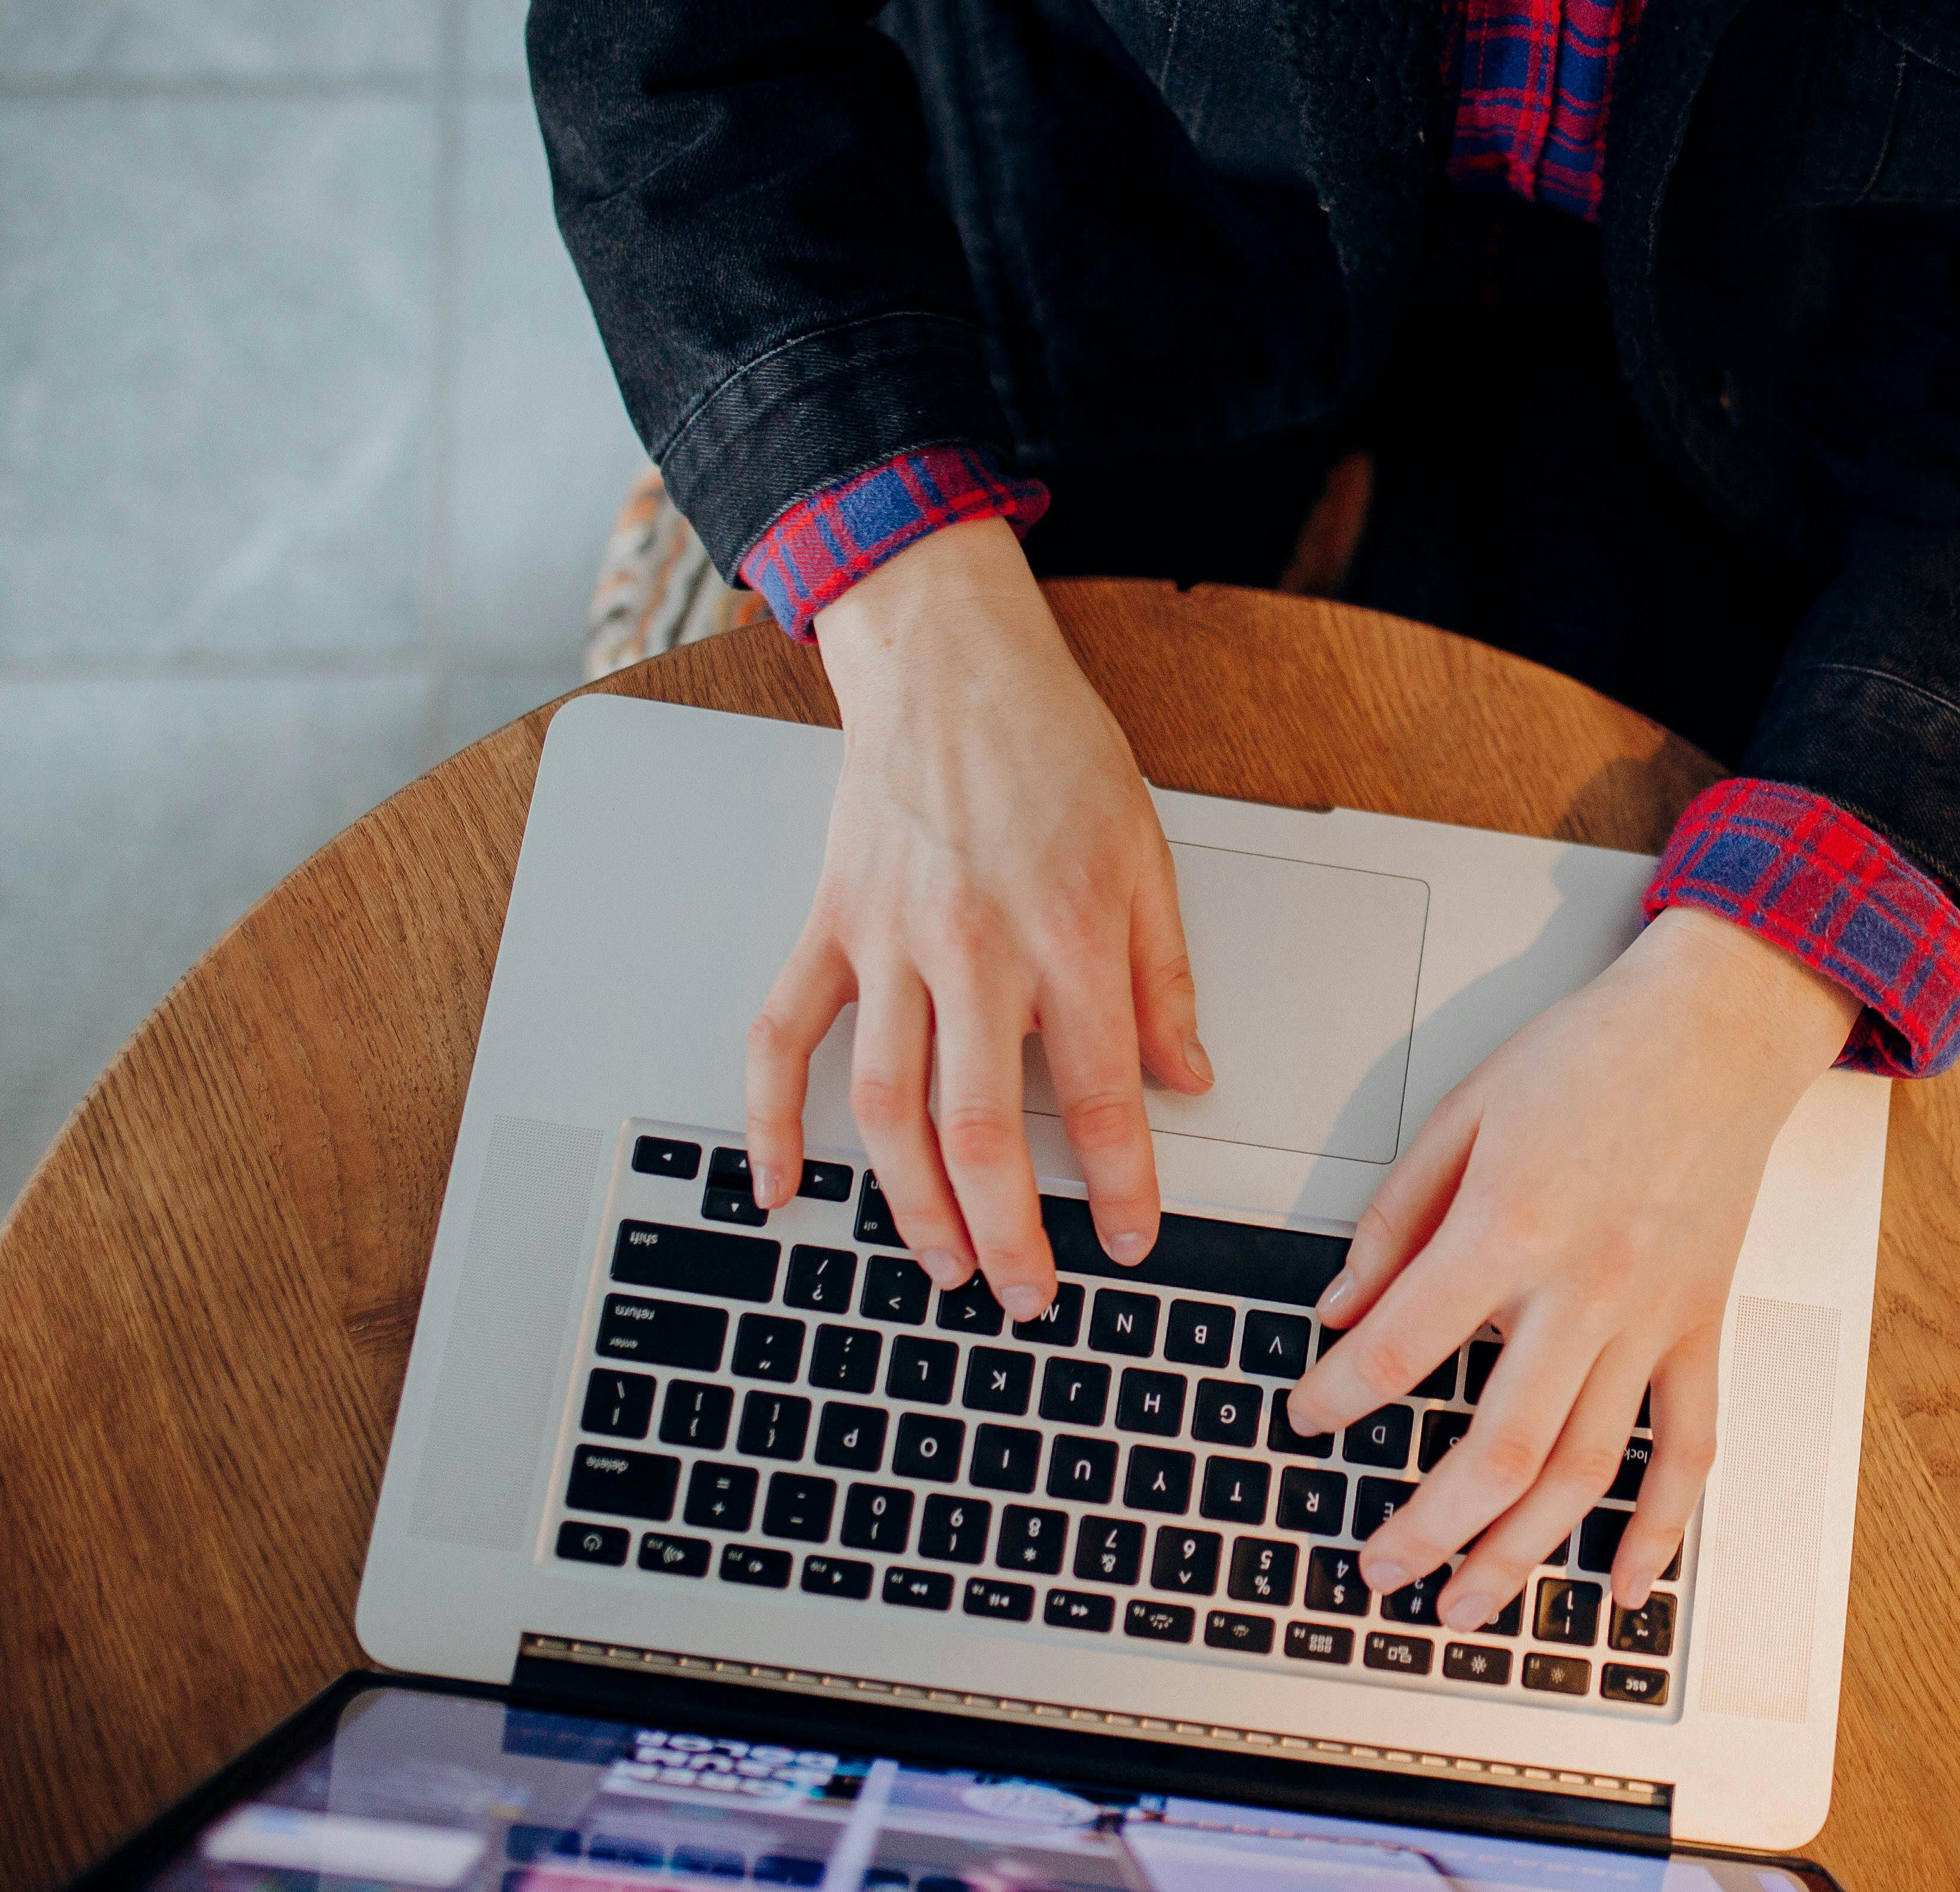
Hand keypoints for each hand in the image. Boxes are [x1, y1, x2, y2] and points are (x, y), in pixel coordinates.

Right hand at [742, 517, 1212, 1315]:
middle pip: (981, 1126)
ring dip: (910, 1203)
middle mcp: (974, 946)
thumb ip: (1164, 979)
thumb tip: (1187, 1077)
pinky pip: (784, 1037)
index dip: (1123, 1182)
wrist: (951, 663)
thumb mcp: (1147, 857)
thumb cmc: (1052, 750)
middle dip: (1007, 1232)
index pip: (1102, 1094)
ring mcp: (888, 940)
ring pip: (887, 1104)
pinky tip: (782, 1189)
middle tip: (1025, 1296)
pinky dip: (772, 1121)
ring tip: (940, 1265)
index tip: (1133, 1238)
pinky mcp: (827, 926)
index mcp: (1067, 934)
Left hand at [1286, 905, 1855, 1616]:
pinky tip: (1626, 1583)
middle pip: (1495, 1446)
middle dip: (1426, 1527)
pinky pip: (1687, 1445)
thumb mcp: (1462, 1111)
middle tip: (1377, 1568)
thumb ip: (1396, 1218)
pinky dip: (1662, 1526)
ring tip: (1467, 1606)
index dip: (1337, 1399)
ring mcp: (1651, 1317)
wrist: (1718, 1025)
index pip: (1399, 1346)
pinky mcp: (1701, 1324)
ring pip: (1584, 1469)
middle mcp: (1583, 1289)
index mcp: (1508, 1227)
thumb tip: (1339, 1308)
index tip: (1304, 1419)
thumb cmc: (1591, 1055)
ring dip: (1521, 1552)